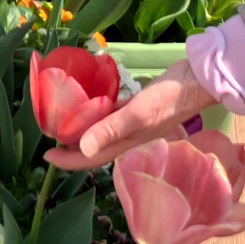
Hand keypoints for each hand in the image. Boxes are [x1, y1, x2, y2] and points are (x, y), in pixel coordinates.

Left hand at [45, 59, 216, 171]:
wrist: (197, 82)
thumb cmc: (169, 99)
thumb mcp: (138, 114)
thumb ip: (111, 129)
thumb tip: (82, 148)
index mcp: (127, 142)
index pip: (92, 158)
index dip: (69, 161)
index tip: (46, 157)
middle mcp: (129, 136)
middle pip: (95, 146)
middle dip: (73, 147)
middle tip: (51, 138)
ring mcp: (135, 121)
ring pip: (103, 130)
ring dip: (84, 128)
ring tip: (64, 121)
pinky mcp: (140, 106)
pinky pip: (114, 112)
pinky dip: (100, 110)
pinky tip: (91, 100)